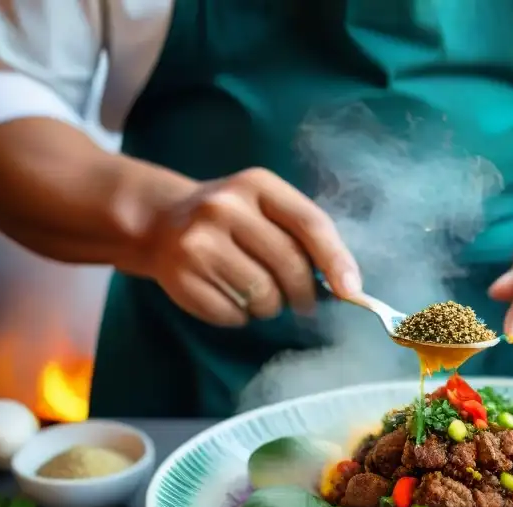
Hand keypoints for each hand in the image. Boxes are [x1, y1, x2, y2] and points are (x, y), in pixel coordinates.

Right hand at [139, 167, 360, 325]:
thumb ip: (305, 235)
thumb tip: (347, 287)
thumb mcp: (267, 207)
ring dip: (271, 307)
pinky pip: (232, 314)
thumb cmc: (234, 220)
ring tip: (260, 295)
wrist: (160, 221)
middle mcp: (224, 207)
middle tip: (303, 302)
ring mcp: (198, 242)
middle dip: (304, 293)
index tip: (351, 291)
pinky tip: (232, 298)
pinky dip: (241, 317)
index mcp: (257, 184)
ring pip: (263, 295)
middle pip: (289, 265)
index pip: (309, 223)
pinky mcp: (180, 276)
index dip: (336, 261)